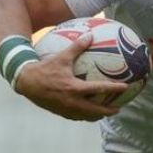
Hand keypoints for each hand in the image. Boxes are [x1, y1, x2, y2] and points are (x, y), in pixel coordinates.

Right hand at [14, 32, 130, 121]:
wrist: (26, 82)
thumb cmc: (44, 68)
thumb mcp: (61, 56)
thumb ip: (77, 47)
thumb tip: (90, 35)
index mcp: (75, 88)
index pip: (99, 89)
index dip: (114, 89)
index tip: (126, 88)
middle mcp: (73, 102)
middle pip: (96, 110)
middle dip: (109, 110)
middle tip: (119, 107)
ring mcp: (67, 109)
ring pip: (87, 116)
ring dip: (97, 115)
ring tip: (105, 112)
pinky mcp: (60, 112)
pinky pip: (77, 117)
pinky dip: (85, 116)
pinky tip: (88, 112)